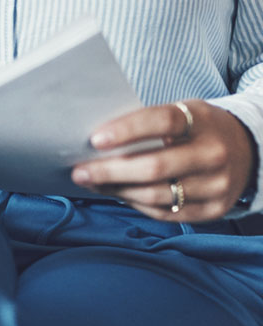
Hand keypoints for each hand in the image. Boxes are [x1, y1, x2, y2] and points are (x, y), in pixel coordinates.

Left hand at [71, 99, 255, 221]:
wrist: (247, 150)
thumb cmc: (197, 128)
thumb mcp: (182, 113)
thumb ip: (148, 123)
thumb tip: (96, 142)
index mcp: (202, 121)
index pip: (161, 121)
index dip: (126, 130)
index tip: (95, 140)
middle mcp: (213, 154)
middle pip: (155, 167)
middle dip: (110, 171)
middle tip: (79, 171)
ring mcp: (217, 185)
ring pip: (156, 195)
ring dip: (117, 191)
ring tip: (92, 183)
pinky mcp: (214, 210)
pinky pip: (165, 212)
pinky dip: (136, 204)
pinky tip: (118, 194)